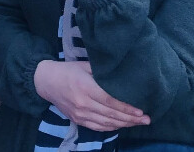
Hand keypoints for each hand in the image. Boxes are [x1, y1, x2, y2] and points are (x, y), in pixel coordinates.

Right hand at [34, 60, 149, 131]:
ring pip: (106, 123)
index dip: (127, 108)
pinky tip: (122, 125)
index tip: (141, 110)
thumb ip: (103, 73)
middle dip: (131, 119)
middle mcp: (83, 103)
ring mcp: (80, 114)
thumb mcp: (85, 66)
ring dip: (124, 125)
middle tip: (146, 120)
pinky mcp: (77, 120)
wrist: (46, 82)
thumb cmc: (68, 70)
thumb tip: (123, 77)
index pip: (110, 101)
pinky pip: (97, 127)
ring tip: (138, 123)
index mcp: (85, 87)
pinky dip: (111, 127)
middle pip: (111, 115)